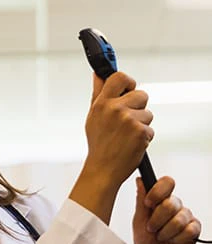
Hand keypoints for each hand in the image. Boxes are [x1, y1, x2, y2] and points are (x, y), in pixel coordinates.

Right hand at [85, 72, 153, 188]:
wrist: (103, 169)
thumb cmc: (98, 143)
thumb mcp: (93, 116)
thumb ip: (98, 93)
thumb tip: (98, 73)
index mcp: (102, 103)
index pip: (120, 77)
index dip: (128, 83)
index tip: (128, 90)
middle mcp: (115, 109)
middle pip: (141, 94)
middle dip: (138, 107)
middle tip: (126, 121)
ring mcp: (129, 120)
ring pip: (147, 113)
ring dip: (141, 124)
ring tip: (126, 136)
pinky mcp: (141, 132)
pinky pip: (150, 128)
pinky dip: (144, 137)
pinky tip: (131, 144)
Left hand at [133, 176, 200, 243]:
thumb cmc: (145, 239)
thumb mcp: (138, 221)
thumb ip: (140, 201)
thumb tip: (140, 181)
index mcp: (160, 199)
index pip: (166, 182)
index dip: (158, 191)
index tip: (148, 203)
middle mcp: (174, 205)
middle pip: (171, 203)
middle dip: (158, 220)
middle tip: (152, 228)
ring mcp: (185, 216)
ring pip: (179, 219)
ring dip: (166, 232)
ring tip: (161, 237)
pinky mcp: (194, 229)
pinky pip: (189, 230)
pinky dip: (177, 239)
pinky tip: (173, 240)